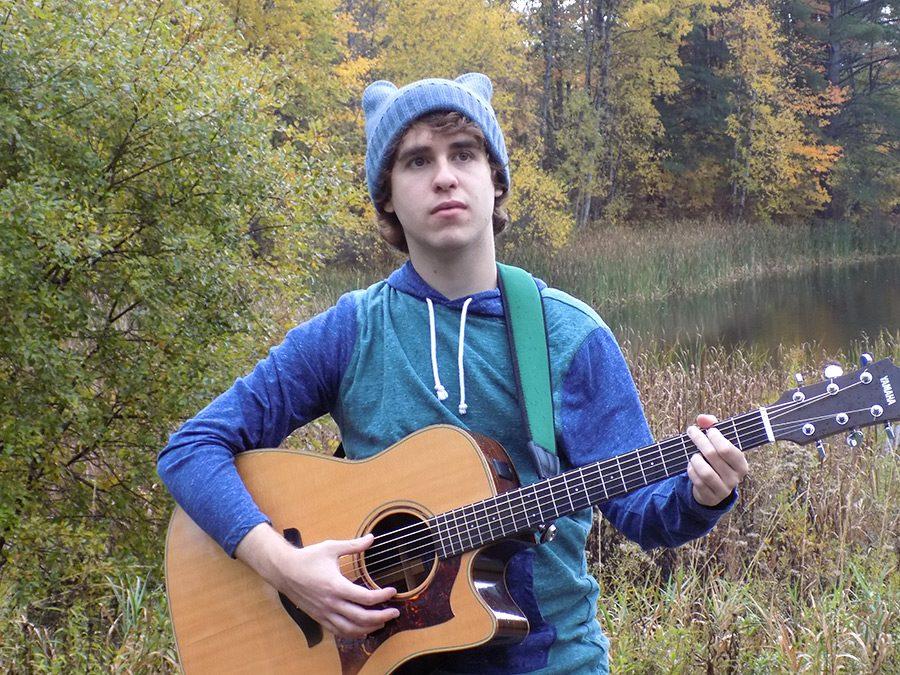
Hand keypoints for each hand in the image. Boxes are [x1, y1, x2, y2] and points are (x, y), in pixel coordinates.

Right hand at [236, 526, 399, 638]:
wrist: (283, 570)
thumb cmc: (308, 557)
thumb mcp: (331, 547)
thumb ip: (353, 545)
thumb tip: (372, 538)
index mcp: (336, 586)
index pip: (365, 597)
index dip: (382, 596)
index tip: (392, 591)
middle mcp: (331, 603)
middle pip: (361, 617)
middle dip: (381, 616)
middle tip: (395, 612)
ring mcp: (324, 613)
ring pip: (351, 629)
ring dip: (369, 628)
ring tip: (382, 622)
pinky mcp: (319, 618)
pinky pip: (338, 631)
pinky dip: (353, 632)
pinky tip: (362, 629)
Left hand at [685, 414, 748, 506]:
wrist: (713, 488)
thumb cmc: (717, 460)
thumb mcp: (718, 444)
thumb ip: (712, 427)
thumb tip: (702, 418)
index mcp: (741, 464)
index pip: (727, 449)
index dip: (715, 437)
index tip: (708, 430)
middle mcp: (735, 478)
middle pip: (712, 455)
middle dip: (700, 440)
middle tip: (691, 431)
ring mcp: (723, 490)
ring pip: (705, 471)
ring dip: (695, 459)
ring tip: (693, 454)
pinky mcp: (710, 497)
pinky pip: (697, 481)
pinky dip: (691, 471)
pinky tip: (691, 466)